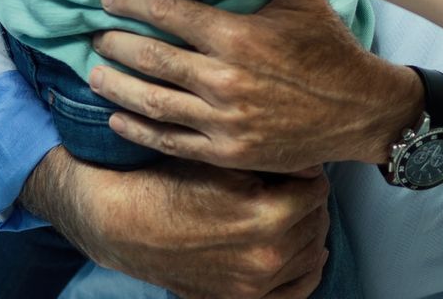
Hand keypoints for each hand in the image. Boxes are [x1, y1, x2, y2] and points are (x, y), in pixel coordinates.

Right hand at [25, 149, 331, 298]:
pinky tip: (300, 249)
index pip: (318, 187)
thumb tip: (314, 158)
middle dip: (305, 199)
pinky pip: (299, 288)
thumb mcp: (226, 160)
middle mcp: (267, 257)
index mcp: (269, 218)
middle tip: (290, 185)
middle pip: (317, 218)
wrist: (123, 223)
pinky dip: (304, 268)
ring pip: (311, 250)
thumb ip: (274, 159)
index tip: (292, 165)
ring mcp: (255, 284)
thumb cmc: (172, 183)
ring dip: (306, 229)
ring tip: (290, 210)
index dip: (305, 171)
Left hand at [88, 0, 420, 171]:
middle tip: (96, 36)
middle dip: (115, 44)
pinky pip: (169, 140)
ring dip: (116, 87)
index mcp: (237, 36)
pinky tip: (117, 118)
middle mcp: (224, 79)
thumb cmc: (328, 47)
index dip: (131, 2)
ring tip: (96, 74)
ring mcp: (223, 120)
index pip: (167, 13)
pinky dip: (137, 129)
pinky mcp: (227, 151)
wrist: (358, 109)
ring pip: (152, 101)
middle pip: (150, 58)